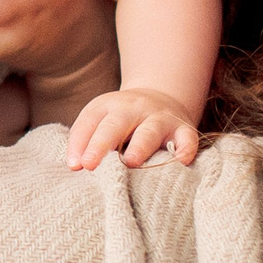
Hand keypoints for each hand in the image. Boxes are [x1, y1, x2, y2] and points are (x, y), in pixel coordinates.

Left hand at [66, 87, 201, 169]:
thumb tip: (75, 166)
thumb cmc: (122, 120)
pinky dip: (185, 149)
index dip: (80, 143)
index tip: (75, 166)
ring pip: (150, 130)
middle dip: (101, 143)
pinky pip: (186, 138)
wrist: (160, 97)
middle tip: (90, 164)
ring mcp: (159, 117)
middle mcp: (133, 108)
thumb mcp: (100, 120)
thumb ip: (85, 140)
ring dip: (140, 146)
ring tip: (131, 162)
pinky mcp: (183, 128)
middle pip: (115, 124)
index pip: (90, 122)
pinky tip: (181, 161)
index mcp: (108, 106)